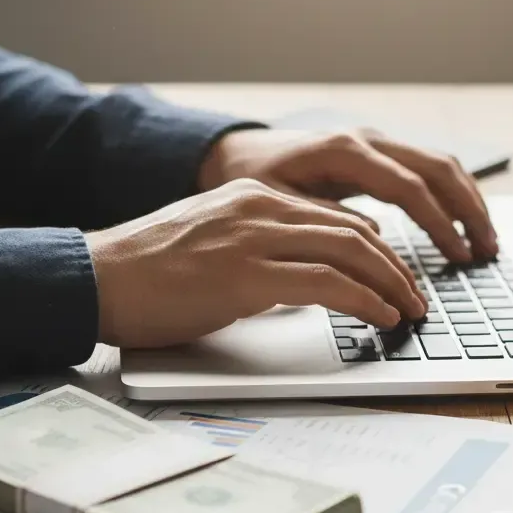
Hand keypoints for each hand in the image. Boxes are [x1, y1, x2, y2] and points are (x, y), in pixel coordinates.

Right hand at [85, 178, 428, 348]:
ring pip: (351, 251)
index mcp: (254, 195)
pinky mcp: (246, 275)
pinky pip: (328, 284)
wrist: (95, 278)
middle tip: (416, 294)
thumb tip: (306, 275)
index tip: (395, 272)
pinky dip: (365, 300)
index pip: (336, 216)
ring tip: (410, 309)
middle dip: (395, 265)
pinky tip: (381, 317)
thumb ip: (262, 247)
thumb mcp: (215, 242)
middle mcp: (260, 206)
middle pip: (354, 230)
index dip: (376, 247)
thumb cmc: (149, 271)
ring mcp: (254, 237)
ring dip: (391, 283)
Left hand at [198, 128, 498, 263]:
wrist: (237, 154)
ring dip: (467, 202)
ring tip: (485, 242)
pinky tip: (461, 225)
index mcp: (343, 151)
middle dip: (468, 210)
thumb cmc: (253, 180)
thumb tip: (372, 241)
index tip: (458, 256)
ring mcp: (376, 144)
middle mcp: (366, 140)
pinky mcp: (378, 155)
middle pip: (437, 168)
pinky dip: (451, 197)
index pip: (408, 186)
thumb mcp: (276, 204)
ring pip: (439, 165)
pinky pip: (426, 170)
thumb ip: (322, 220)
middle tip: (487, 250)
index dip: (438, 223)